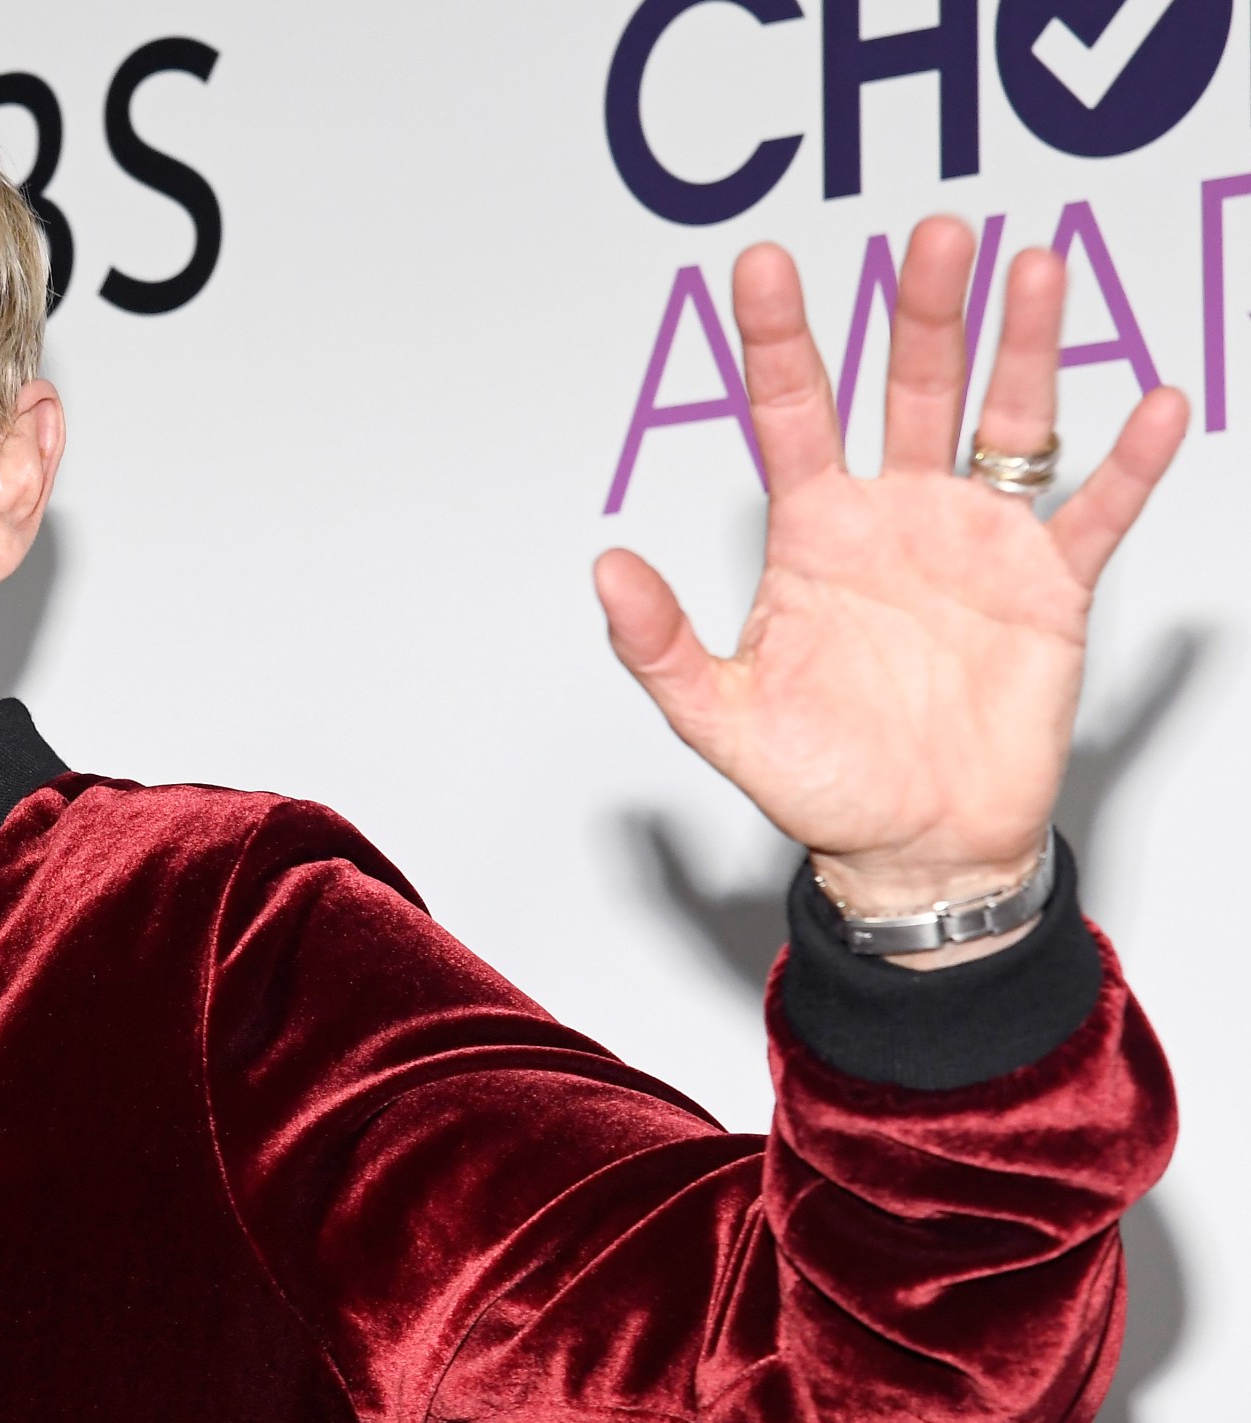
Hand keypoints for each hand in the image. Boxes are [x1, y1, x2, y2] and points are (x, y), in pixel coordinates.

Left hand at [594, 217, 1188, 958]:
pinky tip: (1158, 404)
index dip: (777, 339)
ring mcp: (976, 542)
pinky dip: (1130, 465)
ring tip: (1037, 268)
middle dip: (924, 311)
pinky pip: (1095, 513)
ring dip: (1024, 348)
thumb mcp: (721, 717)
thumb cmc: (820, 780)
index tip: (763, 265)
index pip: (789, 412)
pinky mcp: (1048, 588)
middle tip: (936, 235)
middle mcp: (896, 516)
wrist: (916, 847)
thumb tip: (604, 569)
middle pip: (909, 387)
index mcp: (813, 533)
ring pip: (1005, 422)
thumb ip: (660, 645)